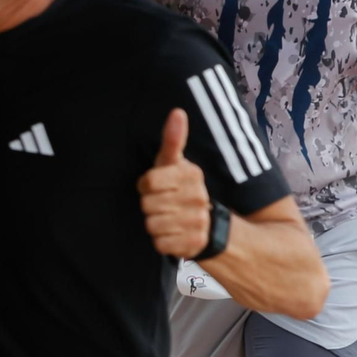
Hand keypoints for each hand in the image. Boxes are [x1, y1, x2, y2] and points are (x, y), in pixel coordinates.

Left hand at [138, 109, 211, 258]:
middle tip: (164, 205)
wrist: (211, 225)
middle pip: (147, 205)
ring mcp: (198, 221)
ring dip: (155, 225)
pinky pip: (160, 244)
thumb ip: (173, 140)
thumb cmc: (182, 190)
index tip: (156, 187)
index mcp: (192, 175)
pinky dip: (163, 242)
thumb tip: (177, 111)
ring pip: (152, 225)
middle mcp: (199, 197)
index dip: (146, 186)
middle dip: (150, 207)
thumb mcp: (175, 164)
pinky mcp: (194, 244)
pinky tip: (174, 235)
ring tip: (169, 220)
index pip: (148, 182)